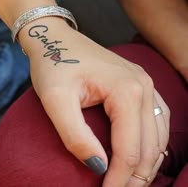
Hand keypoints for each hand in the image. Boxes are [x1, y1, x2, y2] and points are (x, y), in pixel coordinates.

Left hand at [20, 19, 169, 185]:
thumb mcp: (56, 100)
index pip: (130, 148)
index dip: (120, 178)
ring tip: (131, 179)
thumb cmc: (53, 64)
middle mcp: (143, 85)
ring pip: (158, 133)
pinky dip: (152, 141)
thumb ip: (75, 135)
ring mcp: (144, 82)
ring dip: (147, 161)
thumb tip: (99, 166)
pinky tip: (143, 150)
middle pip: (149, 144)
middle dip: (136, 175)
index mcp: (126, 90)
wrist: (56, 39)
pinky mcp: (139, 82)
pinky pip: (157, 117)